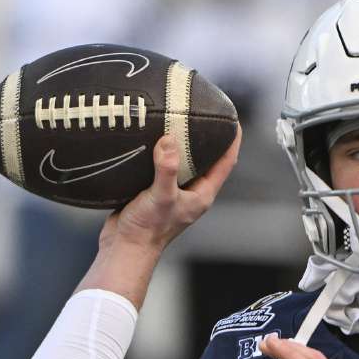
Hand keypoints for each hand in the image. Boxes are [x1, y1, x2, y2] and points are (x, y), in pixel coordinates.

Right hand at [102, 123, 241, 250]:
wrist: (125, 246)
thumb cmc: (148, 229)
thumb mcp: (161, 196)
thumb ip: (167, 170)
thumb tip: (170, 140)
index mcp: (202, 194)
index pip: (226, 163)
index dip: (233, 140)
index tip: (233, 119)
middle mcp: (191, 192)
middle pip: (206, 159)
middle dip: (207, 137)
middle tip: (203, 112)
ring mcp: (173, 191)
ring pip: (183, 161)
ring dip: (181, 142)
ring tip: (177, 118)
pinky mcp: (154, 190)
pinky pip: (162, 165)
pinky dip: (160, 151)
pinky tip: (151, 137)